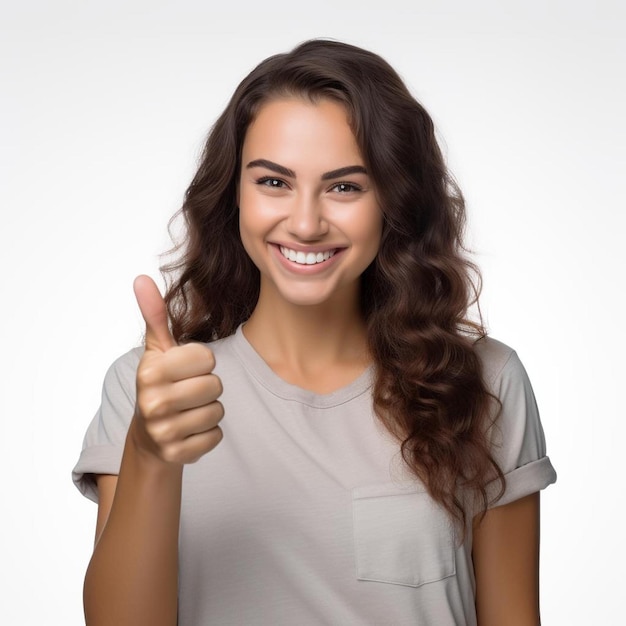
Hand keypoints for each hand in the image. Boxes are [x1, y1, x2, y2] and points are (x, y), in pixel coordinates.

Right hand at [131, 275, 223, 463]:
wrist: (149, 435)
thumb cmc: (160, 383)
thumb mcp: (158, 349)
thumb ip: (155, 315)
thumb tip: (142, 279)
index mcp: (150, 371)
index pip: (207, 357)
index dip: (203, 362)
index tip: (186, 369)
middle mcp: (153, 402)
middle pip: (215, 386)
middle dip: (209, 387)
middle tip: (189, 392)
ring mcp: (163, 432)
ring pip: (218, 412)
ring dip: (210, 410)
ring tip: (189, 410)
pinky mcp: (177, 455)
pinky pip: (216, 436)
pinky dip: (209, 434)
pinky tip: (190, 430)